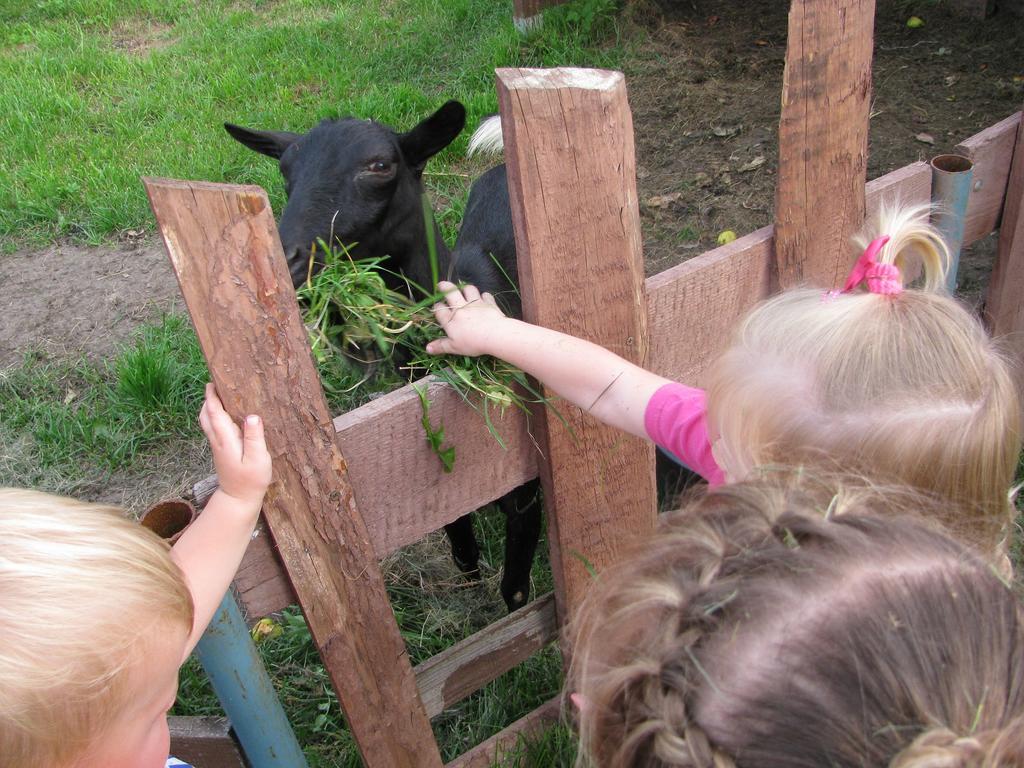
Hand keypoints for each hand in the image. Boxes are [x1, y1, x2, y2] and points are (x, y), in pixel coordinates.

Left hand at [198, 383, 272, 504]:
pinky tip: (227, 416)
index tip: (213, 382)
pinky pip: (213, 428)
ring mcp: (217, 446)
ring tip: (220, 397)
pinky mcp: (221, 451)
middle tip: (216, 385)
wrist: (238, 500)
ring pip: (207, 422)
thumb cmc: (250, 480)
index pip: (215, 412)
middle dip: (208, 399)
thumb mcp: (258, 458)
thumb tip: (252, 415)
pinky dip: (215, 417)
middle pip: (205, 415)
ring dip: (210, 408)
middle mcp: (217, 440)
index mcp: (225, 439)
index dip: (212, 397)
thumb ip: (254, 436)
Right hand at [426, 281, 510, 357]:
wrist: (495, 335)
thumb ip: (441, 346)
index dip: (436, 307)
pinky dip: (484, 296)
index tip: (437, 308)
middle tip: (441, 285)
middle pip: (450, 292)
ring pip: (468, 289)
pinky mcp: (488, 303)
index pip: (439, 309)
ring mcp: (475, 303)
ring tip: (463, 290)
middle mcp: (461, 308)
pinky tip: (484, 299)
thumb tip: (428, 348)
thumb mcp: (454, 348)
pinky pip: (486, 295)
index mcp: (451, 320)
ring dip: (465, 288)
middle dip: (444, 287)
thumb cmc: (473, 343)